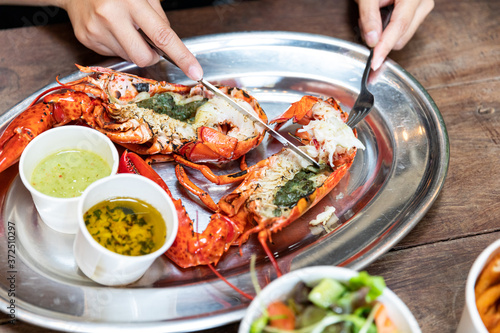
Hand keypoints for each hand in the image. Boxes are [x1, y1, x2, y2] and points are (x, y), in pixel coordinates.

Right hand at [59, 0, 202, 79]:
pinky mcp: (86, 39)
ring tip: (124, 27)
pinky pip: (113, 55)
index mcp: (131, 1)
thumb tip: (169, 45)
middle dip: (152, 56)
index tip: (195, 71)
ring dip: (134, 48)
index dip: (182, 56)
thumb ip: (158, 17)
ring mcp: (96, 30)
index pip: (163, 36)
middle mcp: (111, 16)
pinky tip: (111, 29)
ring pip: (129, 58)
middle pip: (143, 57)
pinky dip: (118, 46)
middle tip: (150, 42)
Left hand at [356, 0, 433, 69]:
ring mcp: (424, 7)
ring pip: (402, 36)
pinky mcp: (420, 12)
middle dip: (380, 35)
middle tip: (365, 19)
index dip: (385, 46)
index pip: (399, 26)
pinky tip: (383, 12)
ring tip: (376, 11)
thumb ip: (369, 16)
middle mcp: (424, 1)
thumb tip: (372, 41)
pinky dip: (388, 27)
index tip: (375, 61)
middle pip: (401, 36)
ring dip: (384, 31)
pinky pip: (403, 30)